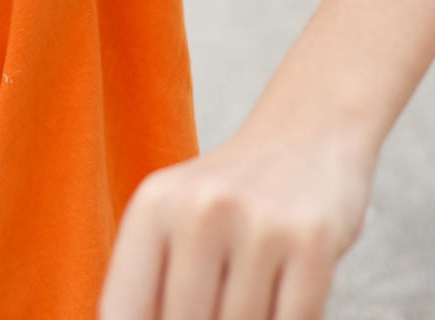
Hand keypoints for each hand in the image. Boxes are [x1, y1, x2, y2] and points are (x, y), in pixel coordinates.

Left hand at [99, 126, 372, 319]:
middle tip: (218, 299)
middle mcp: (202, 208)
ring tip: (253, 288)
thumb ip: (152, 285)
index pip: (122, 312)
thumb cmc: (231, 199)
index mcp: (154, 205)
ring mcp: (259, 224)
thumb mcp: (175, 222)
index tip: (170, 316)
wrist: (307, 133)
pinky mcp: (312, 240)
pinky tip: (283, 297)